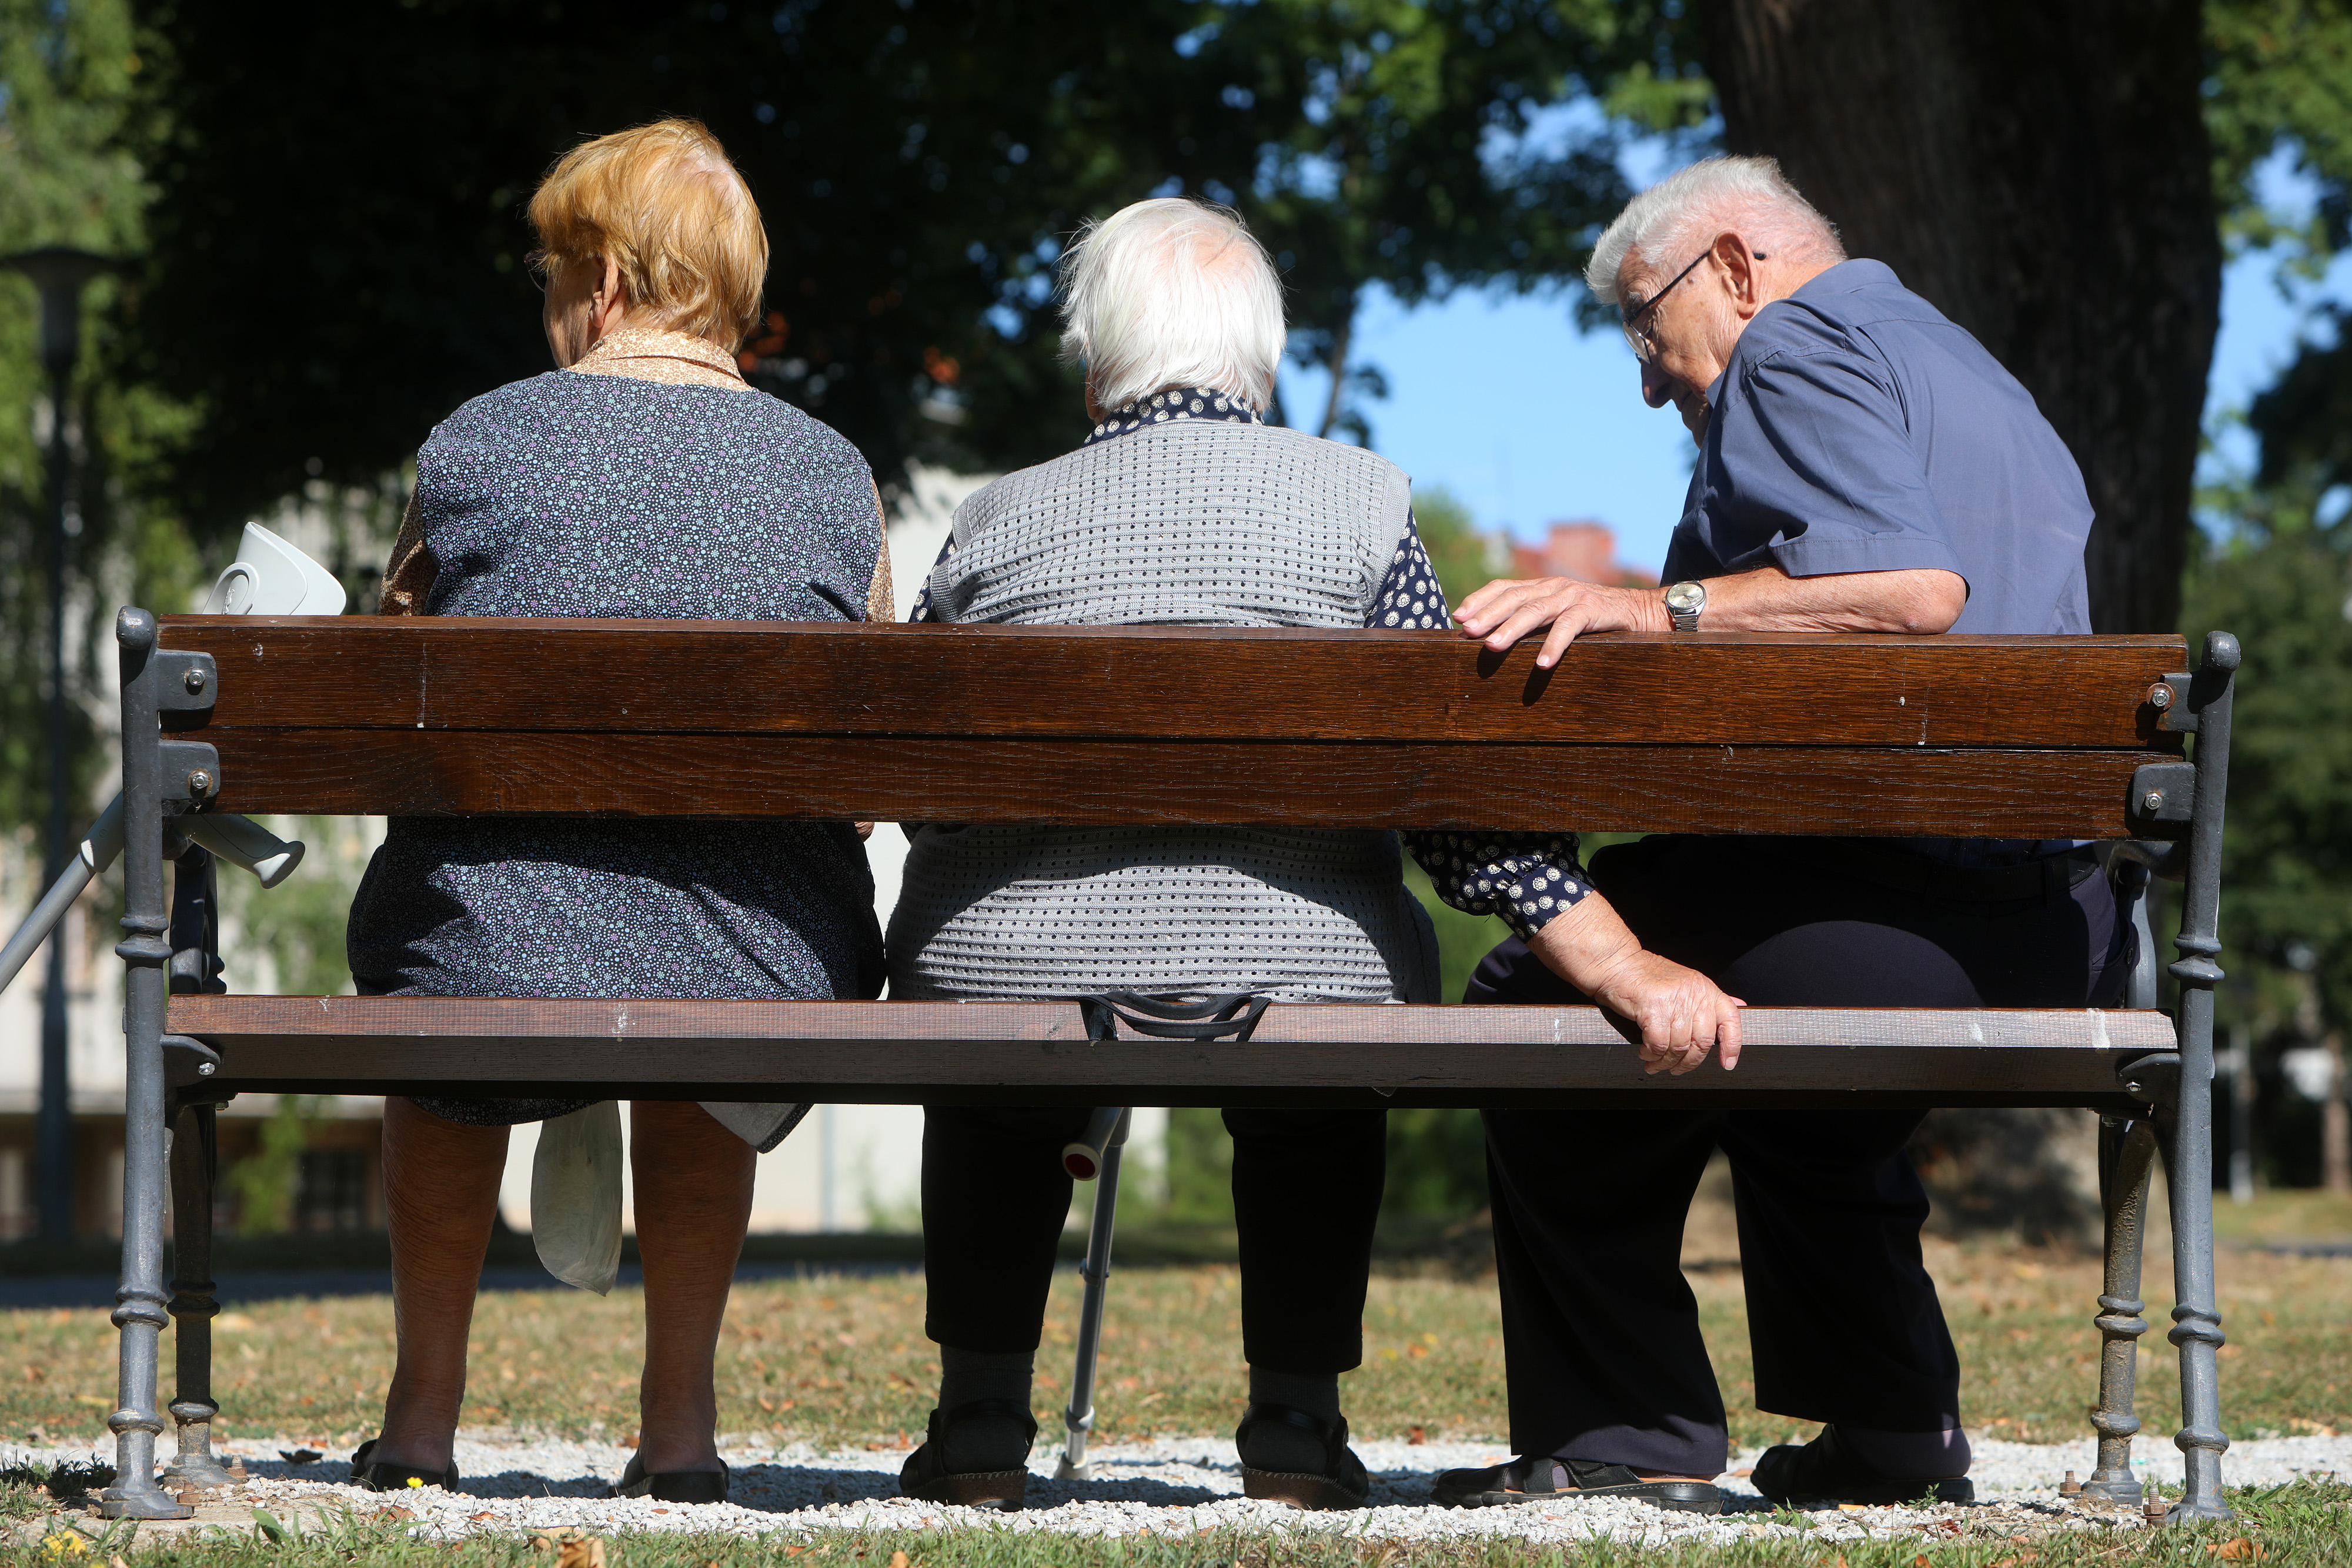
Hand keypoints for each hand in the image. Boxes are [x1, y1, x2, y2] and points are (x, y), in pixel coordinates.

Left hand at [1454, 577, 1670, 667]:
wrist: (1641, 611)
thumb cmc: (1594, 618)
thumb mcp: (1559, 614)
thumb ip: (1533, 619)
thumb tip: (1493, 637)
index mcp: (1542, 586)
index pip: (1504, 587)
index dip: (1480, 599)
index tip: (1458, 617)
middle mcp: (1554, 587)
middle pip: (1514, 597)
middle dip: (1488, 615)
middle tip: (1467, 631)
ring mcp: (1573, 596)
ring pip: (1537, 610)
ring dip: (1512, 628)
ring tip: (1492, 646)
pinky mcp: (1592, 610)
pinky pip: (1569, 627)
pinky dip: (1554, 645)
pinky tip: (1541, 664)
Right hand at [1582, 949, 1745, 1074]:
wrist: (1617, 962)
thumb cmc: (1647, 975)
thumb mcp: (1686, 982)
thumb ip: (1709, 998)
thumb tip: (1738, 1005)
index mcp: (1705, 988)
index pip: (1731, 1020)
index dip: (1732, 1046)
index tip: (1727, 1064)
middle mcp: (1694, 994)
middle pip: (1703, 1042)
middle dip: (1689, 1062)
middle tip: (1675, 1069)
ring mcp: (1675, 1001)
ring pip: (1679, 1046)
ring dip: (1665, 1061)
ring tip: (1654, 1063)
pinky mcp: (1654, 1008)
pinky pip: (1659, 1044)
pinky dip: (1652, 1053)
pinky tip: (1645, 1053)